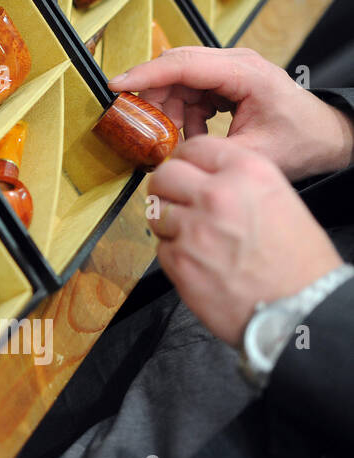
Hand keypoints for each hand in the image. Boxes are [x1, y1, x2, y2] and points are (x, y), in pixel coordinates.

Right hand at [110, 46, 353, 181]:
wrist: (327, 137)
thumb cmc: (301, 141)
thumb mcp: (254, 153)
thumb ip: (208, 152)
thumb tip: (167, 157)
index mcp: (245, 73)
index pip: (184, 65)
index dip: (146, 75)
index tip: (116, 86)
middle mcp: (236, 64)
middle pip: (175, 67)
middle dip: (150, 94)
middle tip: (134, 122)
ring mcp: (230, 70)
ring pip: (179, 80)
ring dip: (167, 107)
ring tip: (168, 137)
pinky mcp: (226, 81)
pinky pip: (190, 90)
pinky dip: (182, 112)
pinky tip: (189, 134)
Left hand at [148, 136, 341, 344]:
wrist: (301, 309)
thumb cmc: (298, 262)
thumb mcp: (278, 200)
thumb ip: (237, 182)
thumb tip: (202, 178)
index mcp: (247, 173)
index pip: (194, 147)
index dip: (185, 160)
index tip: (184, 171)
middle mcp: (217, 194)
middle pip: (165, 175)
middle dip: (167, 188)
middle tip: (177, 202)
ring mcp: (194, 228)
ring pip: (156, 211)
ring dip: (168, 223)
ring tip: (194, 238)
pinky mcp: (179, 261)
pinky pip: (161, 247)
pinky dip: (174, 254)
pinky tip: (199, 263)